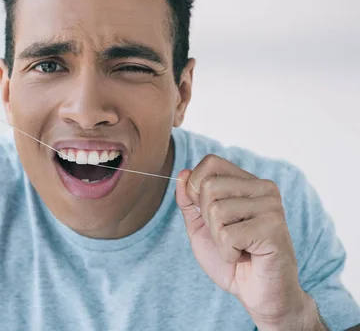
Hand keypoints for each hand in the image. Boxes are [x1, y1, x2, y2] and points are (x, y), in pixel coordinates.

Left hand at [175, 154, 318, 328]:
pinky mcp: (274, 228)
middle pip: (209, 186)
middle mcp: (264, 188)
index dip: (196, 186)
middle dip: (207, 218)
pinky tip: (246, 256)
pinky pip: (228, 235)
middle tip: (228, 236)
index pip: (211, 162)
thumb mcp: (201, 227)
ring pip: (216, 210)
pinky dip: (228, 252)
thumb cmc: (233, 260)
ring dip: (218, 238)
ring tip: (239, 247)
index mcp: (248, 183)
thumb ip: (189, 201)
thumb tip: (182, 174)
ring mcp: (271, 206)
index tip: (206, 213)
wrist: (260, 295)